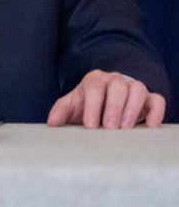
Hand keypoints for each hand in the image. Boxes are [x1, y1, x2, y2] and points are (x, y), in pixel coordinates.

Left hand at [47, 70, 165, 128]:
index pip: (94, 87)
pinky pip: (157, 100)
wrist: (105, 104)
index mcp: (94, 80)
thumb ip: (61, 112)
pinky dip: (156, 112)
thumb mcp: (72, 106)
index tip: (90, 126)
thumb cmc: (87, 105)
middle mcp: (115, 80)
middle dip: (113, 107)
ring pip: (138, 89)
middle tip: (109, 129)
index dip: (92, 106)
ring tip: (126, 129)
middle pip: (118, 86)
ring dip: (133, 109)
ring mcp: (133, 87)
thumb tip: (52, 123)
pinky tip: (150, 127)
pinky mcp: (149, 99)